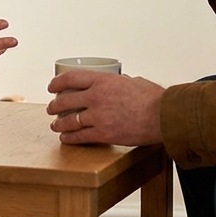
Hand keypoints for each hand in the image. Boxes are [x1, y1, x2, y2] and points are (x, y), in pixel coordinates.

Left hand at [47, 71, 165, 145]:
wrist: (163, 116)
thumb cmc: (154, 99)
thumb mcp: (134, 82)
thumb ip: (122, 82)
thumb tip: (119, 82)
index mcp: (103, 80)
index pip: (71, 78)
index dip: (57, 83)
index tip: (52, 87)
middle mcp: (96, 97)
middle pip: (65, 101)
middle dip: (54, 105)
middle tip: (52, 108)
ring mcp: (98, 116)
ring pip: (70, 121)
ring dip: (59, 124)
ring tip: (55, 125)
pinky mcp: (103, 134)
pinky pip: (80, 137)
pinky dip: (70, 138)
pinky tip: (66, 138)